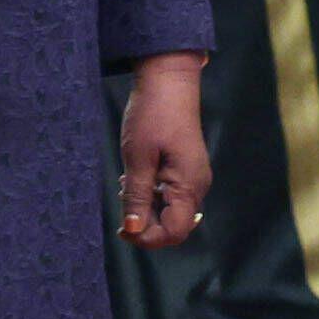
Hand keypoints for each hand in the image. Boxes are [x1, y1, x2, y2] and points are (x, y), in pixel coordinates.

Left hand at [116, 51, 209, 247]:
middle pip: (173, 225)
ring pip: (170, 211)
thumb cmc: (152, 115)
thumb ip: (137, 197)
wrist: (168, 80)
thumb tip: (134, 231)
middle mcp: (197, 186)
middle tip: (122, 201)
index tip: (122, 229)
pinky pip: (170, 195)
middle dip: (145, 223)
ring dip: (146, 207)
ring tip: (128, 183)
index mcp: (189, 186)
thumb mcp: (137, 158)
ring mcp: (193, 178)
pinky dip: (151, 194)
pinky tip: (136, 177)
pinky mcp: (186, 169)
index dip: (148, 238)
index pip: (174, 232)